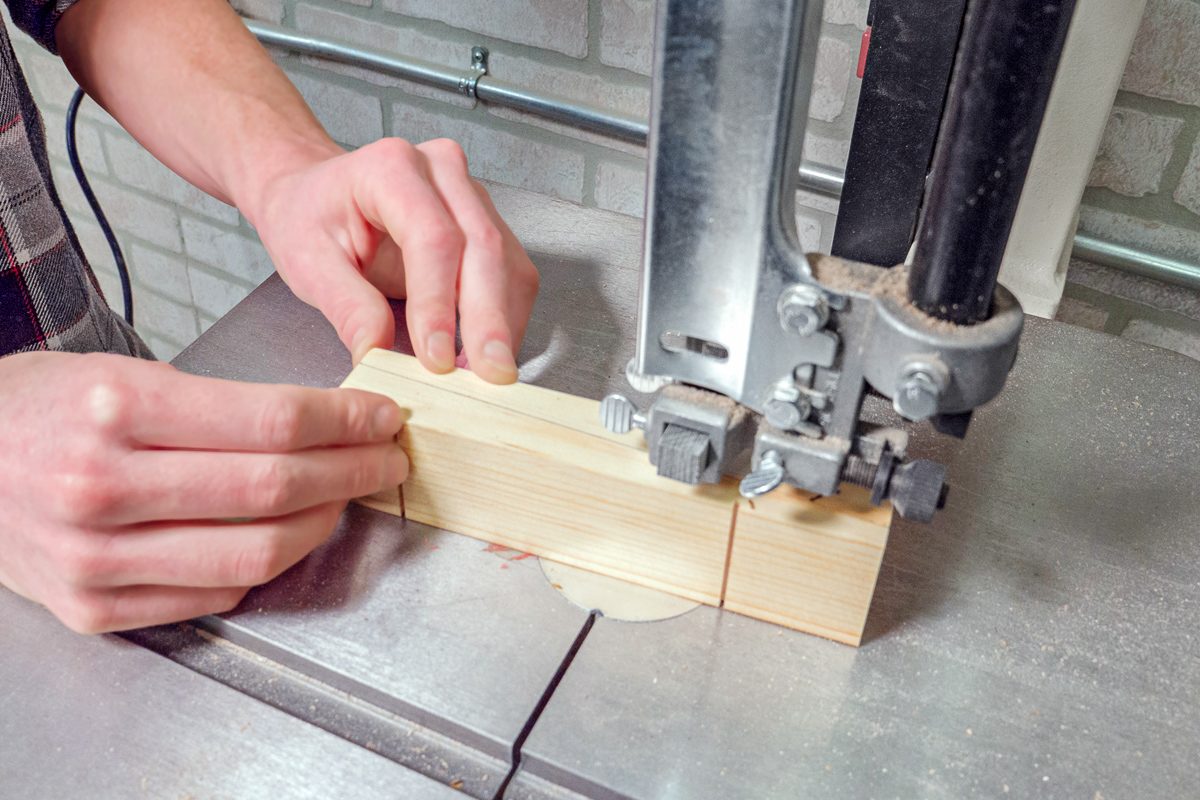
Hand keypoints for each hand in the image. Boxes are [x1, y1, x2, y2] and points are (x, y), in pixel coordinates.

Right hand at [0, 351, 406, 632]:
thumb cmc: (46, 409)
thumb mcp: (124, 374)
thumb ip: (222, 405)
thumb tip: (327, 425)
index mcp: (116, 408)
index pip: (272, 422)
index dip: (346, 421)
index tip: (383, 417)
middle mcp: (103, 486)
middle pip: (275, 487)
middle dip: (354, 469)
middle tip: (387, 456)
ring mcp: (96, 557)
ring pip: (258, 550)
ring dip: (326, 521)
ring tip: (349, 495)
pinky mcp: (93, 607)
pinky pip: (216, 591)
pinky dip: (269, 562)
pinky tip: (289, 532)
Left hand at [247, 137, 539, 383]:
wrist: (314, 191)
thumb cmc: (308, 217)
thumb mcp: (308, 262)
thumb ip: (347, 307)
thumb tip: (377, 354)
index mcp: (391, 168)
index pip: (433, 238)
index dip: (439, 303)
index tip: (436, 358)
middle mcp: (442, 171)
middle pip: (484, 248)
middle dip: (488, 320)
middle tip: (488, 376)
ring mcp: (470, 195)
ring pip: (508, 264)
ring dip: (504, 324)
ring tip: (488, 374)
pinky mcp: (487, 224)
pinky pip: (512, 274)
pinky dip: (506, 318)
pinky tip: (488, 352)